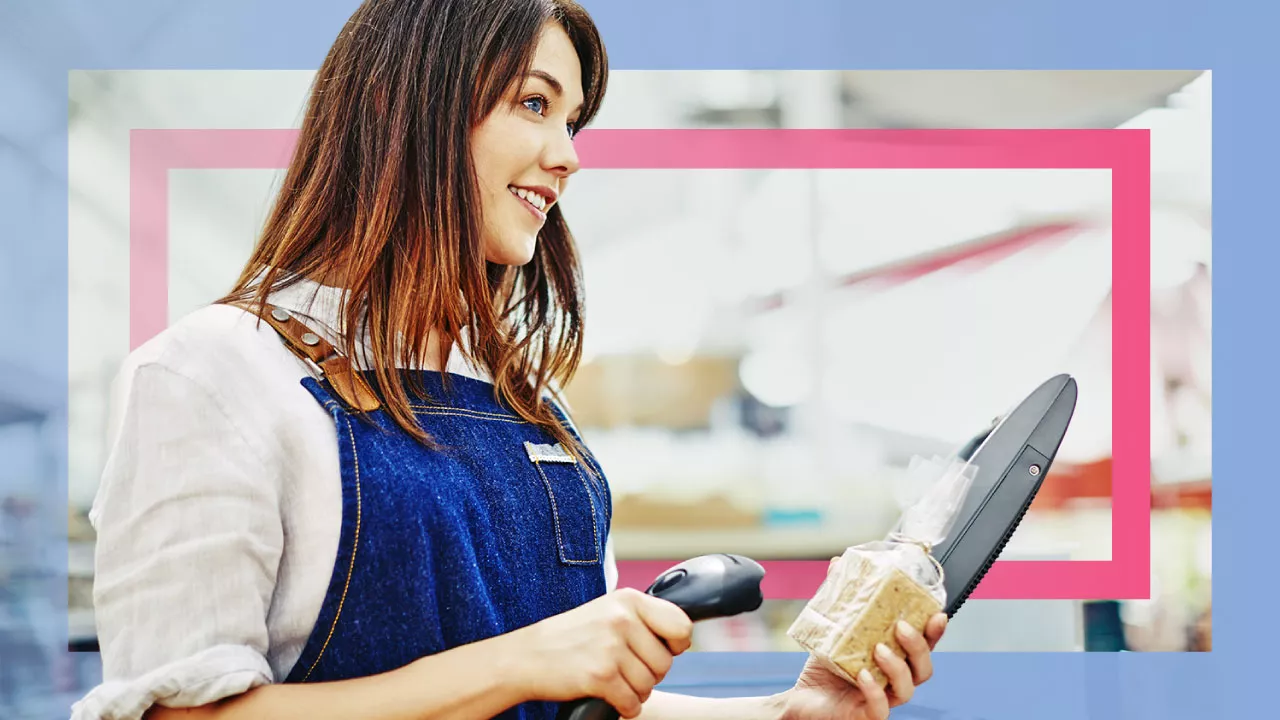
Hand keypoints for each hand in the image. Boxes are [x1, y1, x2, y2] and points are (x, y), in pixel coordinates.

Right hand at [506, 588, 693, 717]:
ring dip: (635, 692)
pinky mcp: (600, 675)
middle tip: (625, 669)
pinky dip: (625, 707)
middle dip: (649, 673)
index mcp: (629, 600)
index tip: (661, 649)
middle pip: (665, 662)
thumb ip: (642, 618)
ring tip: (614, 681)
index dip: (675, 645)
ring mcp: (610, 647)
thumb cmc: (570, 637)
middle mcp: (622, 619)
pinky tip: (609, 696)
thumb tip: (682, 637)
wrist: (527, 656)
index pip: (681, 625)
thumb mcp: (608, 611)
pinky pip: (633, 702)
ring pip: (649, 685)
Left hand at [778, 558, 947, 719]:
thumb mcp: (832, 629)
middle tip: (900, 626)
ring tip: (879, 649)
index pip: (924, 646)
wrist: (802, 699)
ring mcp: (883, 699)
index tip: (938, 613)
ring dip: (898, 667)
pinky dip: (875, 691)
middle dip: (918, 646)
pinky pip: (880, 708)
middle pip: (924, 668)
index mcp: (895, 658)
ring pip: (907, 689)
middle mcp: (894, 680)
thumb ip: (839, 599)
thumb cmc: (825, 667)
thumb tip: (838, 563)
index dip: (935, 633)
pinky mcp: (866, 715)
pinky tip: (863, 676)